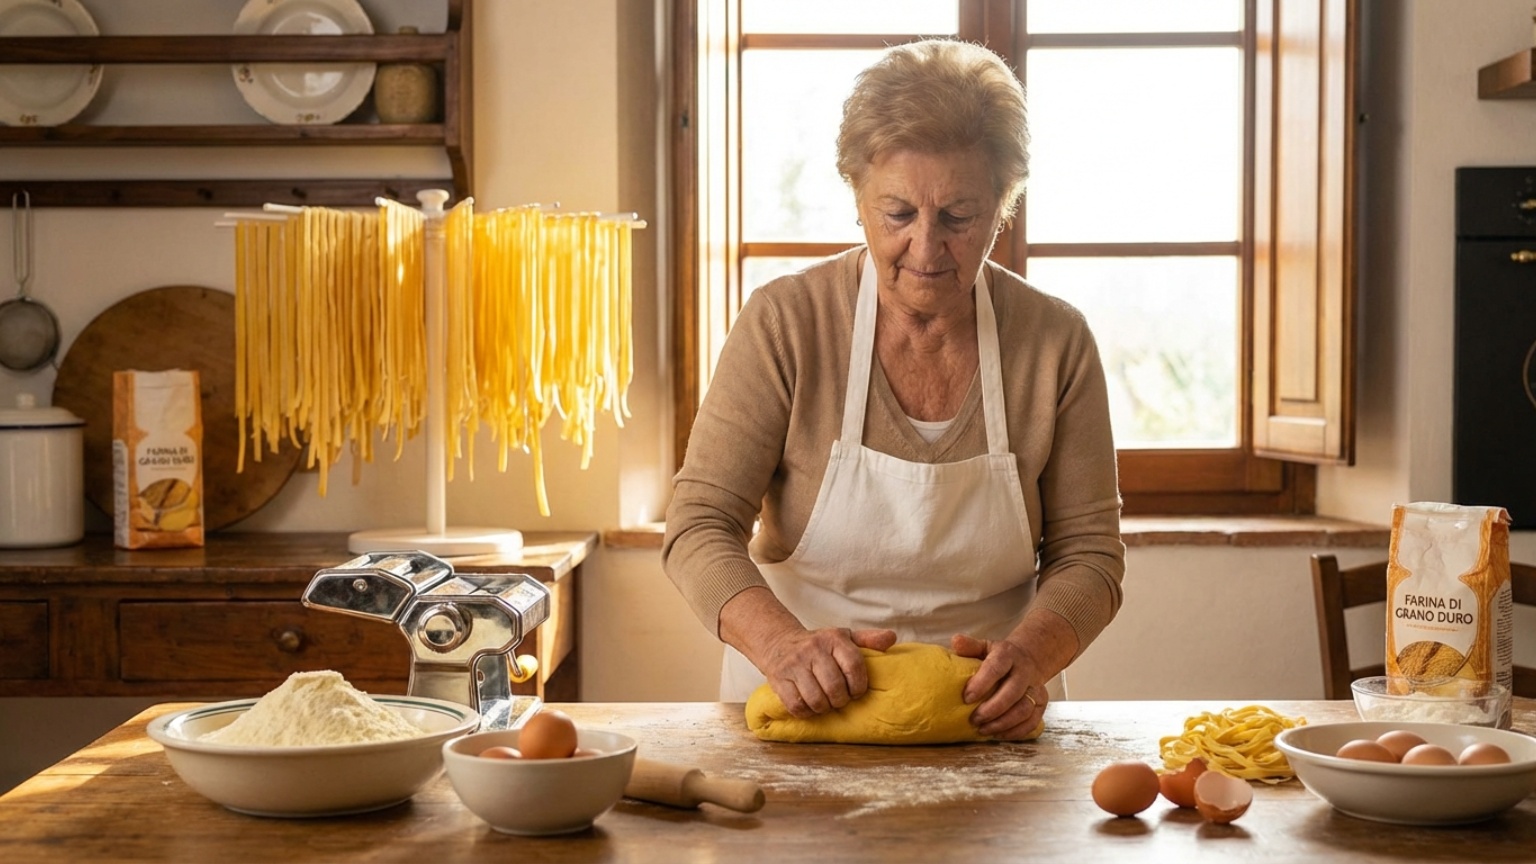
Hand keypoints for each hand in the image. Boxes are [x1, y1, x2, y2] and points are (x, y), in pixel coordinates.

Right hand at [762, 627, 896, 717]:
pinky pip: (797, 706)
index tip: (856, 691)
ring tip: (825, 702)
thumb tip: (891, 638)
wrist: (779, 642)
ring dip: (824, 707)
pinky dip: (807, 711)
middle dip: (841, 700)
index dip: (859, 686)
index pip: (854, 666)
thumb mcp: (844, 637)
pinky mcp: (778, 679)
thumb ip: (868, 639)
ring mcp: (793, 664)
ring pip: (816, 700)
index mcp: (833, 638)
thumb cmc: (819, 646)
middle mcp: (812, 649)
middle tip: (839, 698)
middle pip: (835, 688)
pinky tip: (810, 705)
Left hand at [952, 633, 1046, 739]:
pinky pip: (1032, 721)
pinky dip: (1016, 731)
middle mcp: (1025, 671)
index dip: (982, 683)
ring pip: (1024, 709)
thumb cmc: (1000, 657)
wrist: (1029, 659)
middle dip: (992, 709)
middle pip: (1013, 692)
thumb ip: (971, 646)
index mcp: (1008, 654)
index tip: (966, 698)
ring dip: (1003, 723)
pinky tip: (999, 734)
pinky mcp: (1041, 703)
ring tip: (983, 729)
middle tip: (974, 719)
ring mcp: (1035, 687)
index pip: (996, 668)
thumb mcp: (985, 647)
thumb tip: (955, 640)